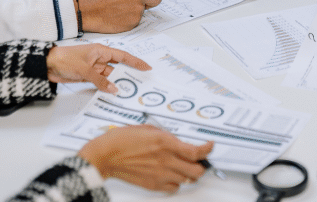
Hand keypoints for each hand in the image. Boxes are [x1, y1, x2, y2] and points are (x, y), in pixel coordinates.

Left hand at [46, 44, 150, 92]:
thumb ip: (100, 81)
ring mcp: (94, 68)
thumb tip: (114, 89)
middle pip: (118, 68)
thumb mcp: (84, 70)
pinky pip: (102, 83)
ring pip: (110, 77)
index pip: (123, 56)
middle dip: (129, 74)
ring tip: (129, 92)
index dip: (135, 62)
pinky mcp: (88, 76)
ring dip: (117, 84)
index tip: (146, 67)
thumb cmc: (65, 59)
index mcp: (101, 51)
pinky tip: (113, 94)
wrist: (47, 64)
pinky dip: (107, 88)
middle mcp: (100, 59)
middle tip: (141, 83)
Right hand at [78, 0, 162, 32]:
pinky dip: (131, 18)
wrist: (91, 12)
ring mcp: (138, 9)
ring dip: (139, 10)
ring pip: (146, 10)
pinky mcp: (135, 21)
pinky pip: (138, 19)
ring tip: (123, 9)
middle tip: (143, 2)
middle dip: (151, 1)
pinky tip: (120, 16)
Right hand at [79, 125, 214, 191]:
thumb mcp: (149, 128)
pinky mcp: (153, 185)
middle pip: (196, 170)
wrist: (107, 155)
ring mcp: (160, 174)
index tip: (209, 146)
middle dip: (201, 165)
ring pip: (187, 180)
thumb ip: (167, 136)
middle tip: (199, 160)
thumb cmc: (122, 139)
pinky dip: (177, 182)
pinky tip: (172, 175)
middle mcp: (165, 160)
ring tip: (185, 166)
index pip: (196, 152)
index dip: (207, 150)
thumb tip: (178, 142)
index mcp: (165, 142)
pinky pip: (174, 188)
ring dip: (189, 173)